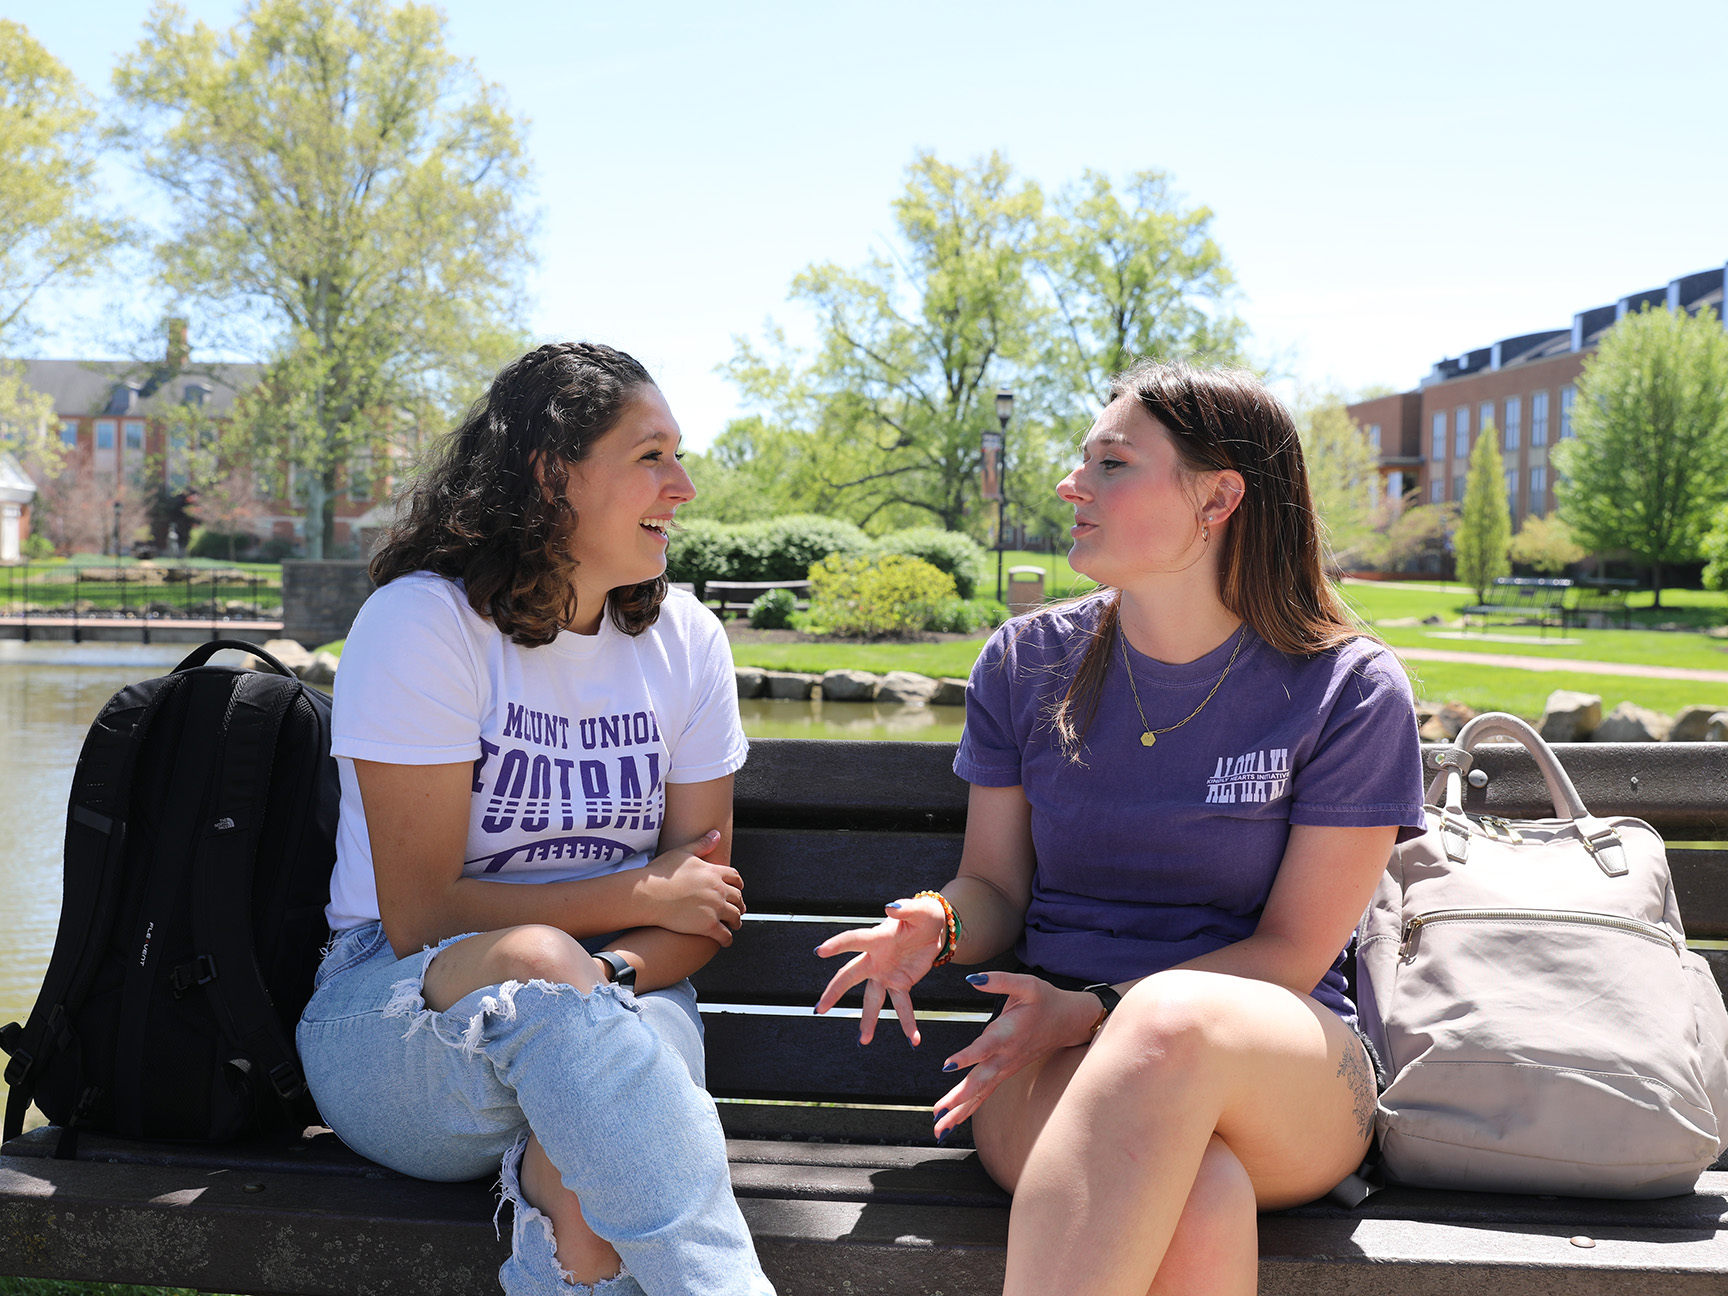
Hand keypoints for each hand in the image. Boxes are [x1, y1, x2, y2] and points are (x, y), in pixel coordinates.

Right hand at [636, 830, 744, 944]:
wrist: (648, 895)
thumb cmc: (661, 873)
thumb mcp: (683, 853)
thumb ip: (702, 844)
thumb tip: (716, 833)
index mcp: (714, 873)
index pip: (735, 878)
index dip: (738, 884)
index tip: (737, 889)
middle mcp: (719, 890)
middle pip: (738, 898)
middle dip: (739, 903)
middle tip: (738, 908)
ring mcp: (715, 909)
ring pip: (735, 917)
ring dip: (736, 921)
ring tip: (734, 925)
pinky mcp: (708, 926)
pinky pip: (725, 935)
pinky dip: (727, 939)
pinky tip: (725, 940)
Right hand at [813, 895, 947, 1045]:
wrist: (935, 930)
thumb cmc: (924, 915)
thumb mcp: (921, 910)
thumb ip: (907, 909)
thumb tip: (891, 907)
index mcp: (877, 938)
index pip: (854, 940)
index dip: (838, 945)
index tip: (820, 951)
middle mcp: (875, 958)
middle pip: (850, 976)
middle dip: (834, 992)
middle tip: (819, 1009)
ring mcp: (885, 974)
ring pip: (871, 999)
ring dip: (868, 1019)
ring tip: (864, 1040)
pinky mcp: (901, 984)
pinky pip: (902, 1006)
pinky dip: (908, 1023)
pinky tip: (913, 1039)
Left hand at [931, 972, 1100, 1142]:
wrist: (1068, 1021)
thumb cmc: (1045, 1000)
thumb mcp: (1027, 983)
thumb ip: (999, 980)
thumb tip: (972, 978)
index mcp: (1009, 1033)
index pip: (985, 1047)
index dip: (968, 1056)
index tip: (948, 1065)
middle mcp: (1006, 1056)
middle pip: (981, 1081)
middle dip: (959, 1098)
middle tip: (940, 1113)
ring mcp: (1006, 1067)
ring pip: (981, 1093)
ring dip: (960, 1111)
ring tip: (939, 1128)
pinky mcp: (1005, 1072)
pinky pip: (985, 1094)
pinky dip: (969, 1109)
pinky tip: (952, 1121)